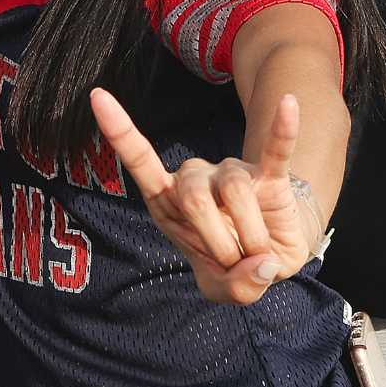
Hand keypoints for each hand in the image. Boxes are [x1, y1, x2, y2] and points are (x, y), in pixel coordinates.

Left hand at [91, 88, 320, 305]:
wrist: (272, 258)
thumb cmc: (234, 266)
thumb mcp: (225, 289)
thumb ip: (235, 287)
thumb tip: (261, 266)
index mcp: (170, 201)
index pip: (140, 160)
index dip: (120, 131)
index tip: (97, 97)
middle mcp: (196, 178)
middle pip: (193, 196)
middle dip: (215, 242)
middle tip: (232, 264)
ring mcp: (231, 173)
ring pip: (234, 190)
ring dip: (249, 235)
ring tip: (259, 255)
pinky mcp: (269, 175)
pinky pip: (275, 151)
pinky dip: (282, 130)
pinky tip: (288, 105)